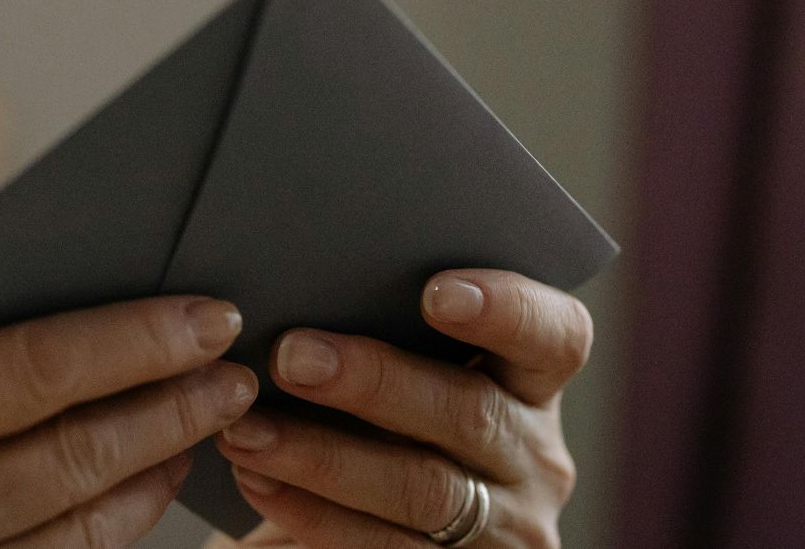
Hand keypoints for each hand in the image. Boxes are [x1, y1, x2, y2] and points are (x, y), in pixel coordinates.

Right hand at [0, 296, 255, 547]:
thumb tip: (52, 327)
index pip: (39, 367)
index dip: (137, 340)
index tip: (208, 318)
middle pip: (84, 448)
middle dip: (177, 404)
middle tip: (234, 371)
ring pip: (93, 521)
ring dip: (164, 464)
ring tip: (209, 418)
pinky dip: (125, 520)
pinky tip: (153, 479)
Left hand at [214, 270, 591, 547]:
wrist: (361, 520)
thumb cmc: (374, 420)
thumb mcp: (404, 373)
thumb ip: (381, 330)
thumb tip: (301, 280)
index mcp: (531, 383)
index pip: (555, 338)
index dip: (507, 310)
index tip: (435, 292)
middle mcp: (533, 456)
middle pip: (471, 414)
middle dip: (375, 382)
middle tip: (292, 356)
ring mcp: (503, 527)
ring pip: (423, 490)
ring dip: (325, 457)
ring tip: (249, 429)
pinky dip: (312, 514)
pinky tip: (259, 481)